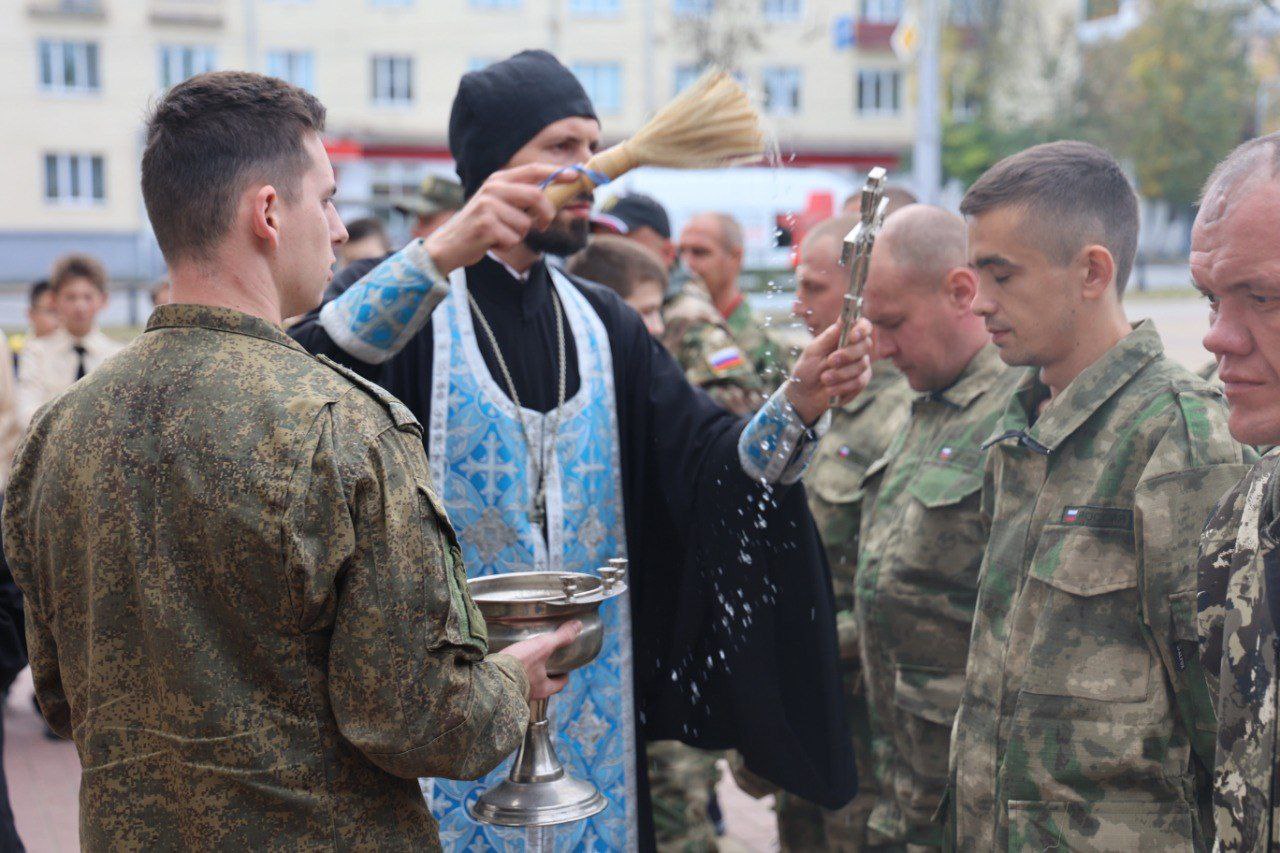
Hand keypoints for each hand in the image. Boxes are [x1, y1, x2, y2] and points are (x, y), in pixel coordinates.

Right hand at [424, 165, 579, 275]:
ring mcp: (487, 206)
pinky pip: (513, 239)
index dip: (556, 172)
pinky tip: (492, 243)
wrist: (449, 244)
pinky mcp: (485, 226)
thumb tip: (556, 199)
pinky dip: (507, 245)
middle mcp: (492, 189)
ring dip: (518, 235)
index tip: (575, 175)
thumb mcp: (499, 206)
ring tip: (501, 235)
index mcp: (498, 180)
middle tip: (544, 224)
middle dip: (546, 213)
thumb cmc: (481, 226)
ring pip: (525, 223)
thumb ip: (523, 200)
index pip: (533, 170)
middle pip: (535, 195)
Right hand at [501, 620, 582, 700]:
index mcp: (544, 688)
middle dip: (545, 675)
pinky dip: (513, 673)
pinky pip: (511, 680)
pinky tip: (509, 662)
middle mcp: (531, 694)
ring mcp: (515, 692)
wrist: (488, 675)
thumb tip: (578, 626)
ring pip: (527, 683)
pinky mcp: (501, 687)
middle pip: (544, 685)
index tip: (565, 668)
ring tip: (526, 660)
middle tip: (545, 661)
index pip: (560, 684)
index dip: (564, 676)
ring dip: (529, 674)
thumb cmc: (519, 664)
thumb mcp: (543, 647)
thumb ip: (561, 638)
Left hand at [785, 318, 872, 424]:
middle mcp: (855, 348)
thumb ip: (828, 337)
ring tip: (824, 379)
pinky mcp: (861, 381)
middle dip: (847, 354)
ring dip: (840, 374)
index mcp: (844, 336)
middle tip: (830, 361)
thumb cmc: (808, 369)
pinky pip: (859, 382)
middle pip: (865, 345)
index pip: (863, 325)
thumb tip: (843, 320)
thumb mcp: (813, 352)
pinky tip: (830, 390)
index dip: (862, 329)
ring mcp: (860, 365)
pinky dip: (842, 386)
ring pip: (861, 365)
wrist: (805, 394)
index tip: (852, 336)